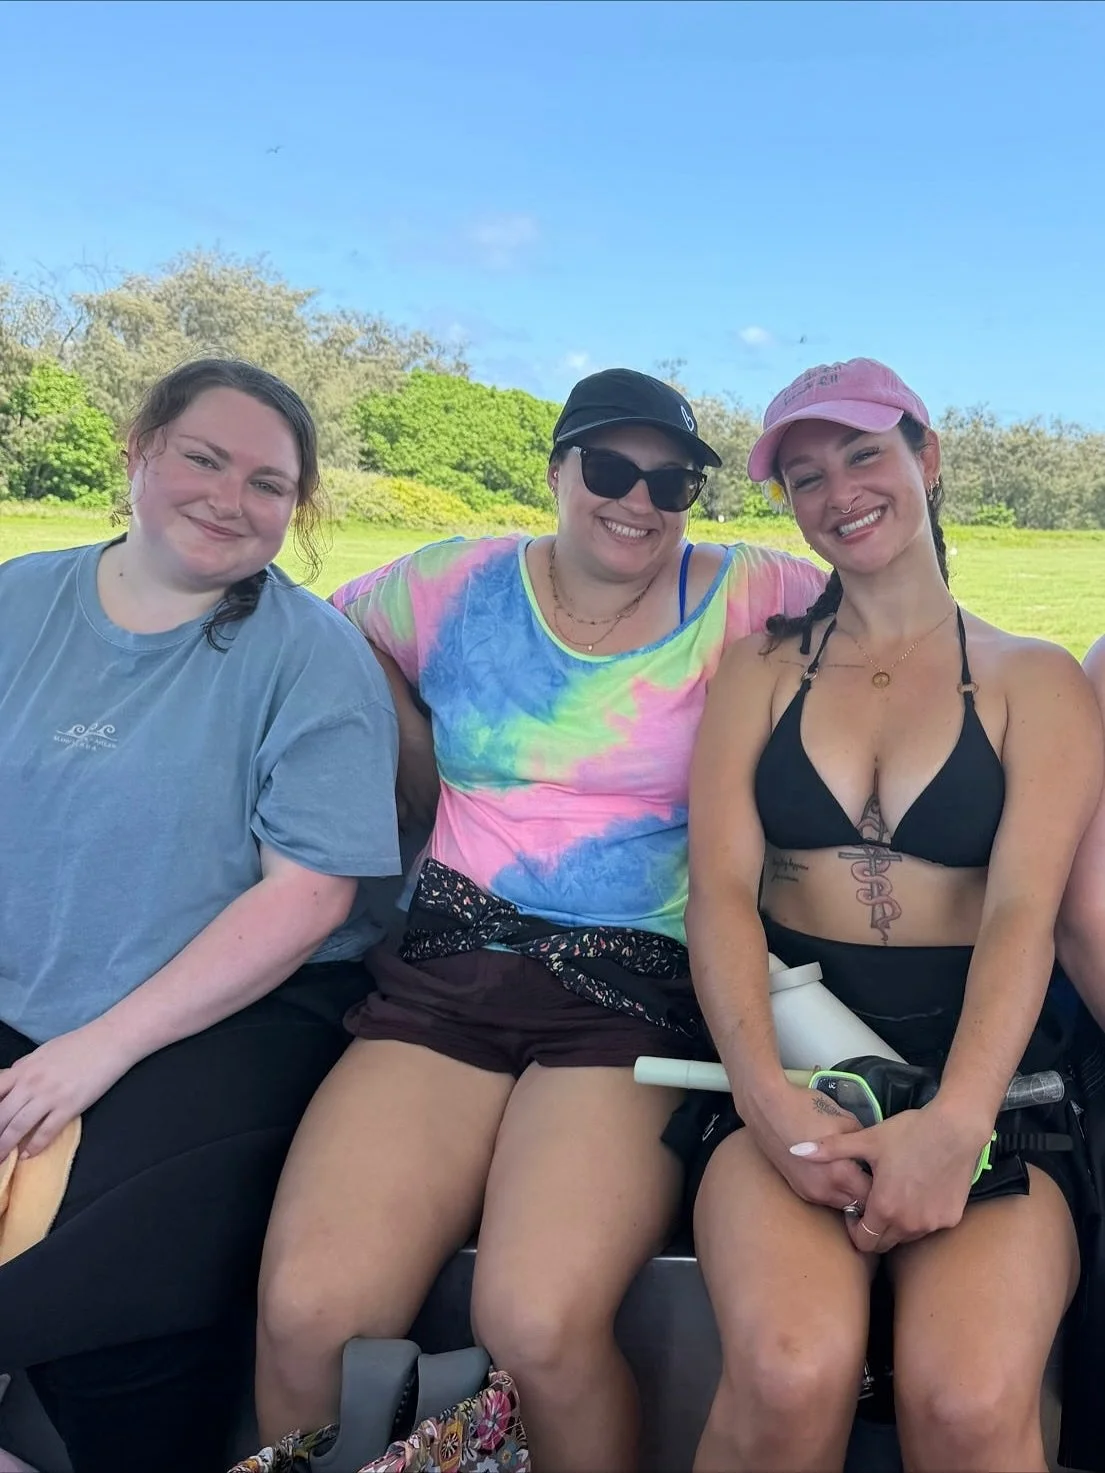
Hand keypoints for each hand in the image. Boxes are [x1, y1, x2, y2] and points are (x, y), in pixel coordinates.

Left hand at [0, 1022, 135, 1158]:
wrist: (110, 1041)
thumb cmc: (78, 1044)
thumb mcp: (43, 1052)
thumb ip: (24, 1068)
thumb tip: (9, 1080)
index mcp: (23, 1069)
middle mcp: (31, 1083)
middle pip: (1, 1115)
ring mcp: (50, 1095)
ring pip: (18, 1127)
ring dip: (6, 1146)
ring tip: (0, 1159)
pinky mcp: (70, 1106)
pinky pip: (46, 1131)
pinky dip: (35, 1146)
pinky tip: (28, 1154)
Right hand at [744, 1080, 872, 1209]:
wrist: (767, 1106)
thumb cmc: (807, 1109)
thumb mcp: (846, 1120)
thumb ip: (864, 1142)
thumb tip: (876, 1153)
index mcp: (840, 1174)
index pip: (874, 1196)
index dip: (885, 1187)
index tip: (890, 1175)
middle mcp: (825, 1190)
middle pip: (859, 1206)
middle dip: (870, 1195)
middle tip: (878, 1178)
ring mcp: (810, 1192)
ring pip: (842, 1205)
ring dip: (852, 1195)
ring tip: (858, 1175)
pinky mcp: (798, 1189)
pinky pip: (826, 1198)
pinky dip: (836, 1191)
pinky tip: (837, 1173)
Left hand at [790, 1101, 991, 1252]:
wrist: (955, 1129)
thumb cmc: (909, 1133)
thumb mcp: (867, 1139)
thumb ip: (830, 1149)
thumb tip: (794, 1150)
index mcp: (884, 1208)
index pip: (862, 1242)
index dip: (854, 1228)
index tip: (855, 1209)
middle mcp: (908, 1224)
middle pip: (883, 1244)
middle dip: (873, 1229)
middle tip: (872, 1202)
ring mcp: (931, 1224)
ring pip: (906, 1236)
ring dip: (896, 1224)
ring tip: (894, 1193)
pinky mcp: (950, 1219)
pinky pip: (927, 1227)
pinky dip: (919, 1216)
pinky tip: (918, 1191)